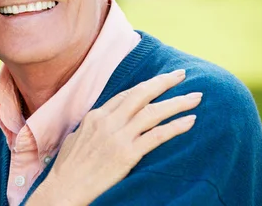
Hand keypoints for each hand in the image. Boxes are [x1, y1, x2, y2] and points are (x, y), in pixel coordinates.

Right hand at [28, 69, 200, 205]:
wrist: (65, 188)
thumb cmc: (67, 168)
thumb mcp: (75, 139)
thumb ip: (90, 128)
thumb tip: (97, 124)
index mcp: (95, 116)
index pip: (126, 95)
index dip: (146, 86)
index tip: (161, 81)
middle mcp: (108, 121)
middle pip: (141, 94)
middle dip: (164, 82)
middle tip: (182, 74)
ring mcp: (118, 137)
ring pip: (153, 112)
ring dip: (178, 102)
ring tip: (196, 97)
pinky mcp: (127, 154)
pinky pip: (157, 136)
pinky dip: (176, 127)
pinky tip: (190, 121)